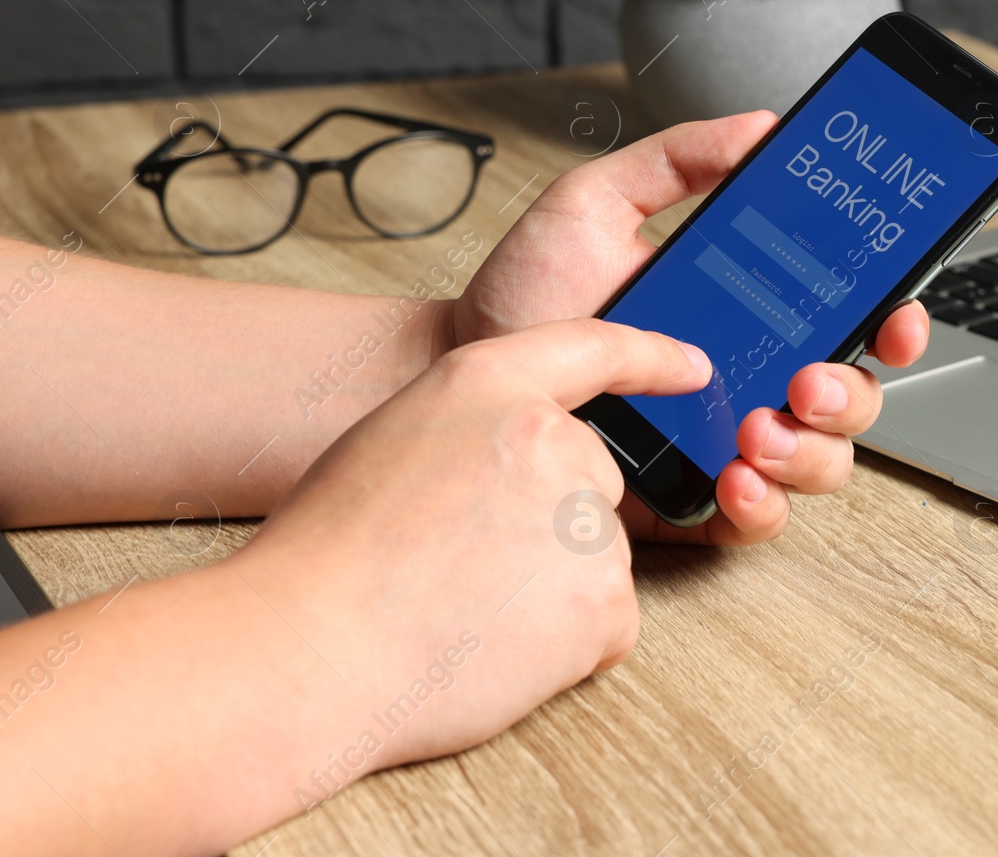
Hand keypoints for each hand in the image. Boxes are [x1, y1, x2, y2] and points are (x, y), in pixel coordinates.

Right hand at [230, 319, 711, 769]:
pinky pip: (603, 624)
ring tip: (461, 608)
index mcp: (489, 383)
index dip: (650, 356)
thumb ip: (473, 430)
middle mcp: (554, 439)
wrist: (305, 650)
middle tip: (461, 563)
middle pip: (592, 482)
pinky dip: (561, 646)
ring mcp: (588, 522)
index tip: (692, 367)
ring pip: (594, 560)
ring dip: (549, 590)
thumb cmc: (327, 554)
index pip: (594, 347)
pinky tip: (491, 647)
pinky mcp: (605, 603)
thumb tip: (521, 464)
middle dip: (548, 525)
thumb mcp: (394, 438)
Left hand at [454, 112, 930, 545]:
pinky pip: (761, 517)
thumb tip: (757, 127)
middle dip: (850, 391)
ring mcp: (727, 438)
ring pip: (823, 460)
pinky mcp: (694, 497)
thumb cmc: (528, 295)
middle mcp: (750, 374)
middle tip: (806, 378)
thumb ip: (677, 160)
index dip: (892, 314)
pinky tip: (737, 477)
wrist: (469, 369)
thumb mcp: (596, 202)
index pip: (847, 312)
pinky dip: (764, 504)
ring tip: (761, 430)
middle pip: (852, 393)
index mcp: (750, 306)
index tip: (894, 312)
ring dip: (812, 450)